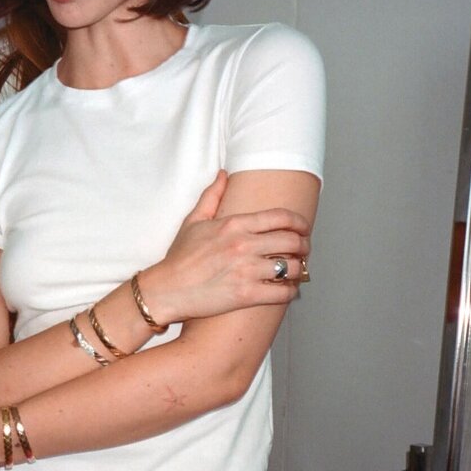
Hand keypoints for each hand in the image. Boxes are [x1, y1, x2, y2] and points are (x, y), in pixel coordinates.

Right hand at [144, 171, 310, 322]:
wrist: (166, 290)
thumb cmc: (179, 258)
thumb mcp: (193, 221)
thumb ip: (212, 196)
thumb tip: (223, 175)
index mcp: (234, 224)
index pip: (281, 217)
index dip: (300, 223)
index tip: (303, 229)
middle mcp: (244, 245)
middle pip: (292, 241)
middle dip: (304, 246)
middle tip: (303, 250)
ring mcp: (246, 270)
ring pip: (291, 267)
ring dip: (298, 269)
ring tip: (295, 271)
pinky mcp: (246, 295)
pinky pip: (282, 292)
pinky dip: (290, 291)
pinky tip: (287, 289)